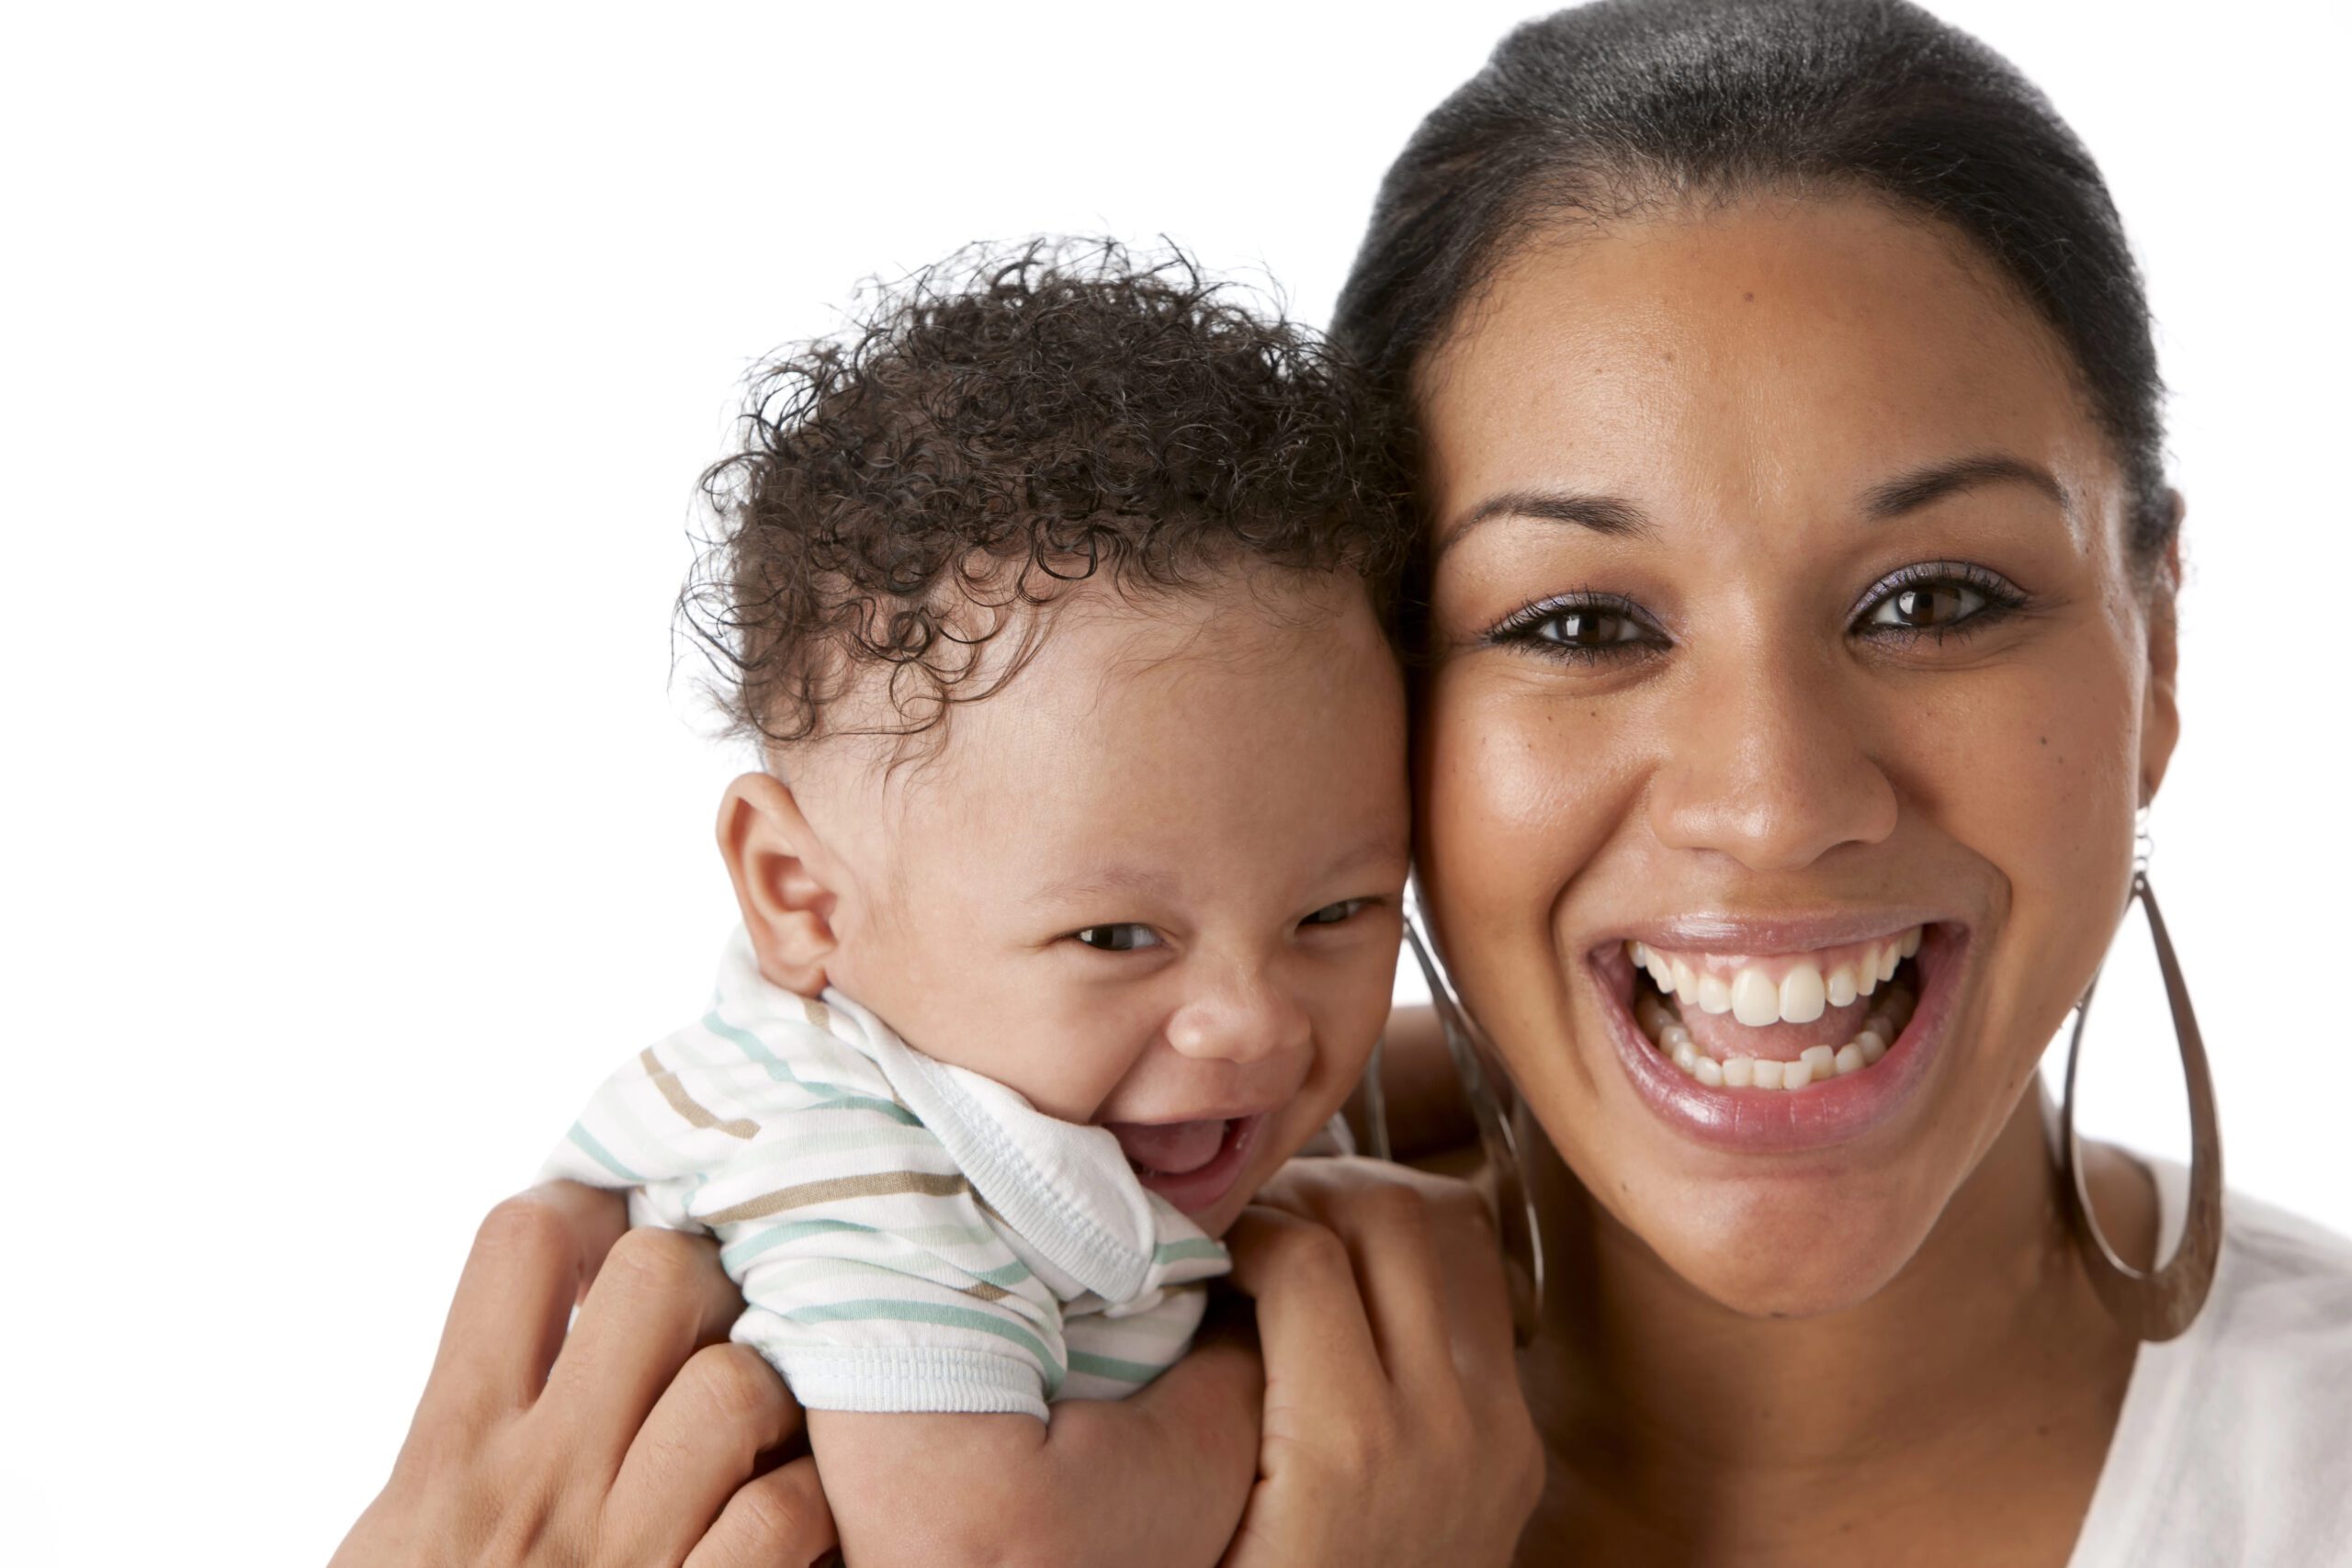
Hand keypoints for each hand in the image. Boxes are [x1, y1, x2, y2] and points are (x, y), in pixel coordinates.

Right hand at [331, 1182, 837, 1567]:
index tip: (602, 1238)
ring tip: (745, 1439)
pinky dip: (798, 1515)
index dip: (579, 1210)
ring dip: (761, 1403)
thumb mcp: (401, 1543)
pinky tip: (775, 1534)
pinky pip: (788, 1514)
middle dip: (697, 1284)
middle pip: (663, 1274)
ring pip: (739, 1382)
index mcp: (452, 1451)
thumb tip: (542, 1307)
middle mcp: (540, 1485)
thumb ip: (468, 1432)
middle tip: (698, 1331)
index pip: (520, 1242)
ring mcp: (629, 1554)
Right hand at [1218, 1158, 1542, 1567]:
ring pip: (1455, 1234)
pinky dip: (1428, 1260)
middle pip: (1392, 1218)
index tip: (1206, 1247)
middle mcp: (1441, 1427)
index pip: (1307, 1254)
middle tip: (1260, 1219)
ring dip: (1379, 1209)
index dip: (1245, 1226)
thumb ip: (1201, 1396)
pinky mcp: (1519, 1443)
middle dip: (1315, 1192)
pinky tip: (1366, 1285)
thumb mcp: (1205, 1519)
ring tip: (1313, 1231)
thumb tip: (1177, 1271)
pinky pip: (1488, 1296)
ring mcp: (1497, 1432)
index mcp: (1346, 1448)